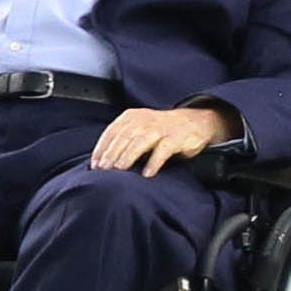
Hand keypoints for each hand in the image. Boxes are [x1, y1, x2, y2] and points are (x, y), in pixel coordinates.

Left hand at [91, 105, 240, 175]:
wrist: (195, 122)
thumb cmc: (161, 130)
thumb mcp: (139, 128)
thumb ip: (122, 139)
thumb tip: (101, 160)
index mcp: (132, 117)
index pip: (112, 131)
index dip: (102, 148)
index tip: (95, 164)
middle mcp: (145, 120)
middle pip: (124, 136)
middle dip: (112, 153)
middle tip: (104, 169)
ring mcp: (162, 128)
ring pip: (141, 141)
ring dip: (128, 155)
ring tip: (120, 169)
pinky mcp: (177, 137)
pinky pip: (164, 149)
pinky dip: (154, 161)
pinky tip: (147, 173)